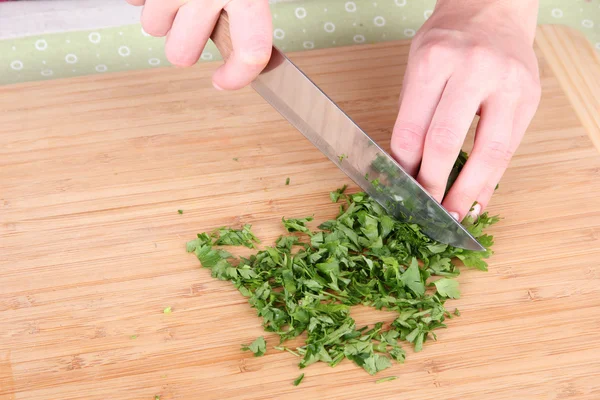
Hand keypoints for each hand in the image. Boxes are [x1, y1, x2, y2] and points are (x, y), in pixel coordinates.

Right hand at [126, 0, 271, 89]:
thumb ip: (247, 11)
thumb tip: (246, 54)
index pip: (251, 52)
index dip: (238, 77)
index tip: (224, 83)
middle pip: (181, 54)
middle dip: (184, 47)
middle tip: (193, 29)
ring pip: (153, 28)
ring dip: (163, 16)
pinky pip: (134, 2)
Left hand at [391, 0, 540, 219]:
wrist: (491, 10)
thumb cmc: (447, 42)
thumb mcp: (418, 69)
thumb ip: (414, 118)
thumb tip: (408, 170)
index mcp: (435, 61)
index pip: (412, 129)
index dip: (403, 168)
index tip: (398, 191)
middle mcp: (473, 69)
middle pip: (447, 141)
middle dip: (432, 184)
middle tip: (424, 212)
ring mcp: (508, 83)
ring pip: (488, 152)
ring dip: (468, 191)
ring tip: (455, 216)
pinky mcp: (530, 98)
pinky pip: (510, 149)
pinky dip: (491, 179)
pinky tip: (479, 197)